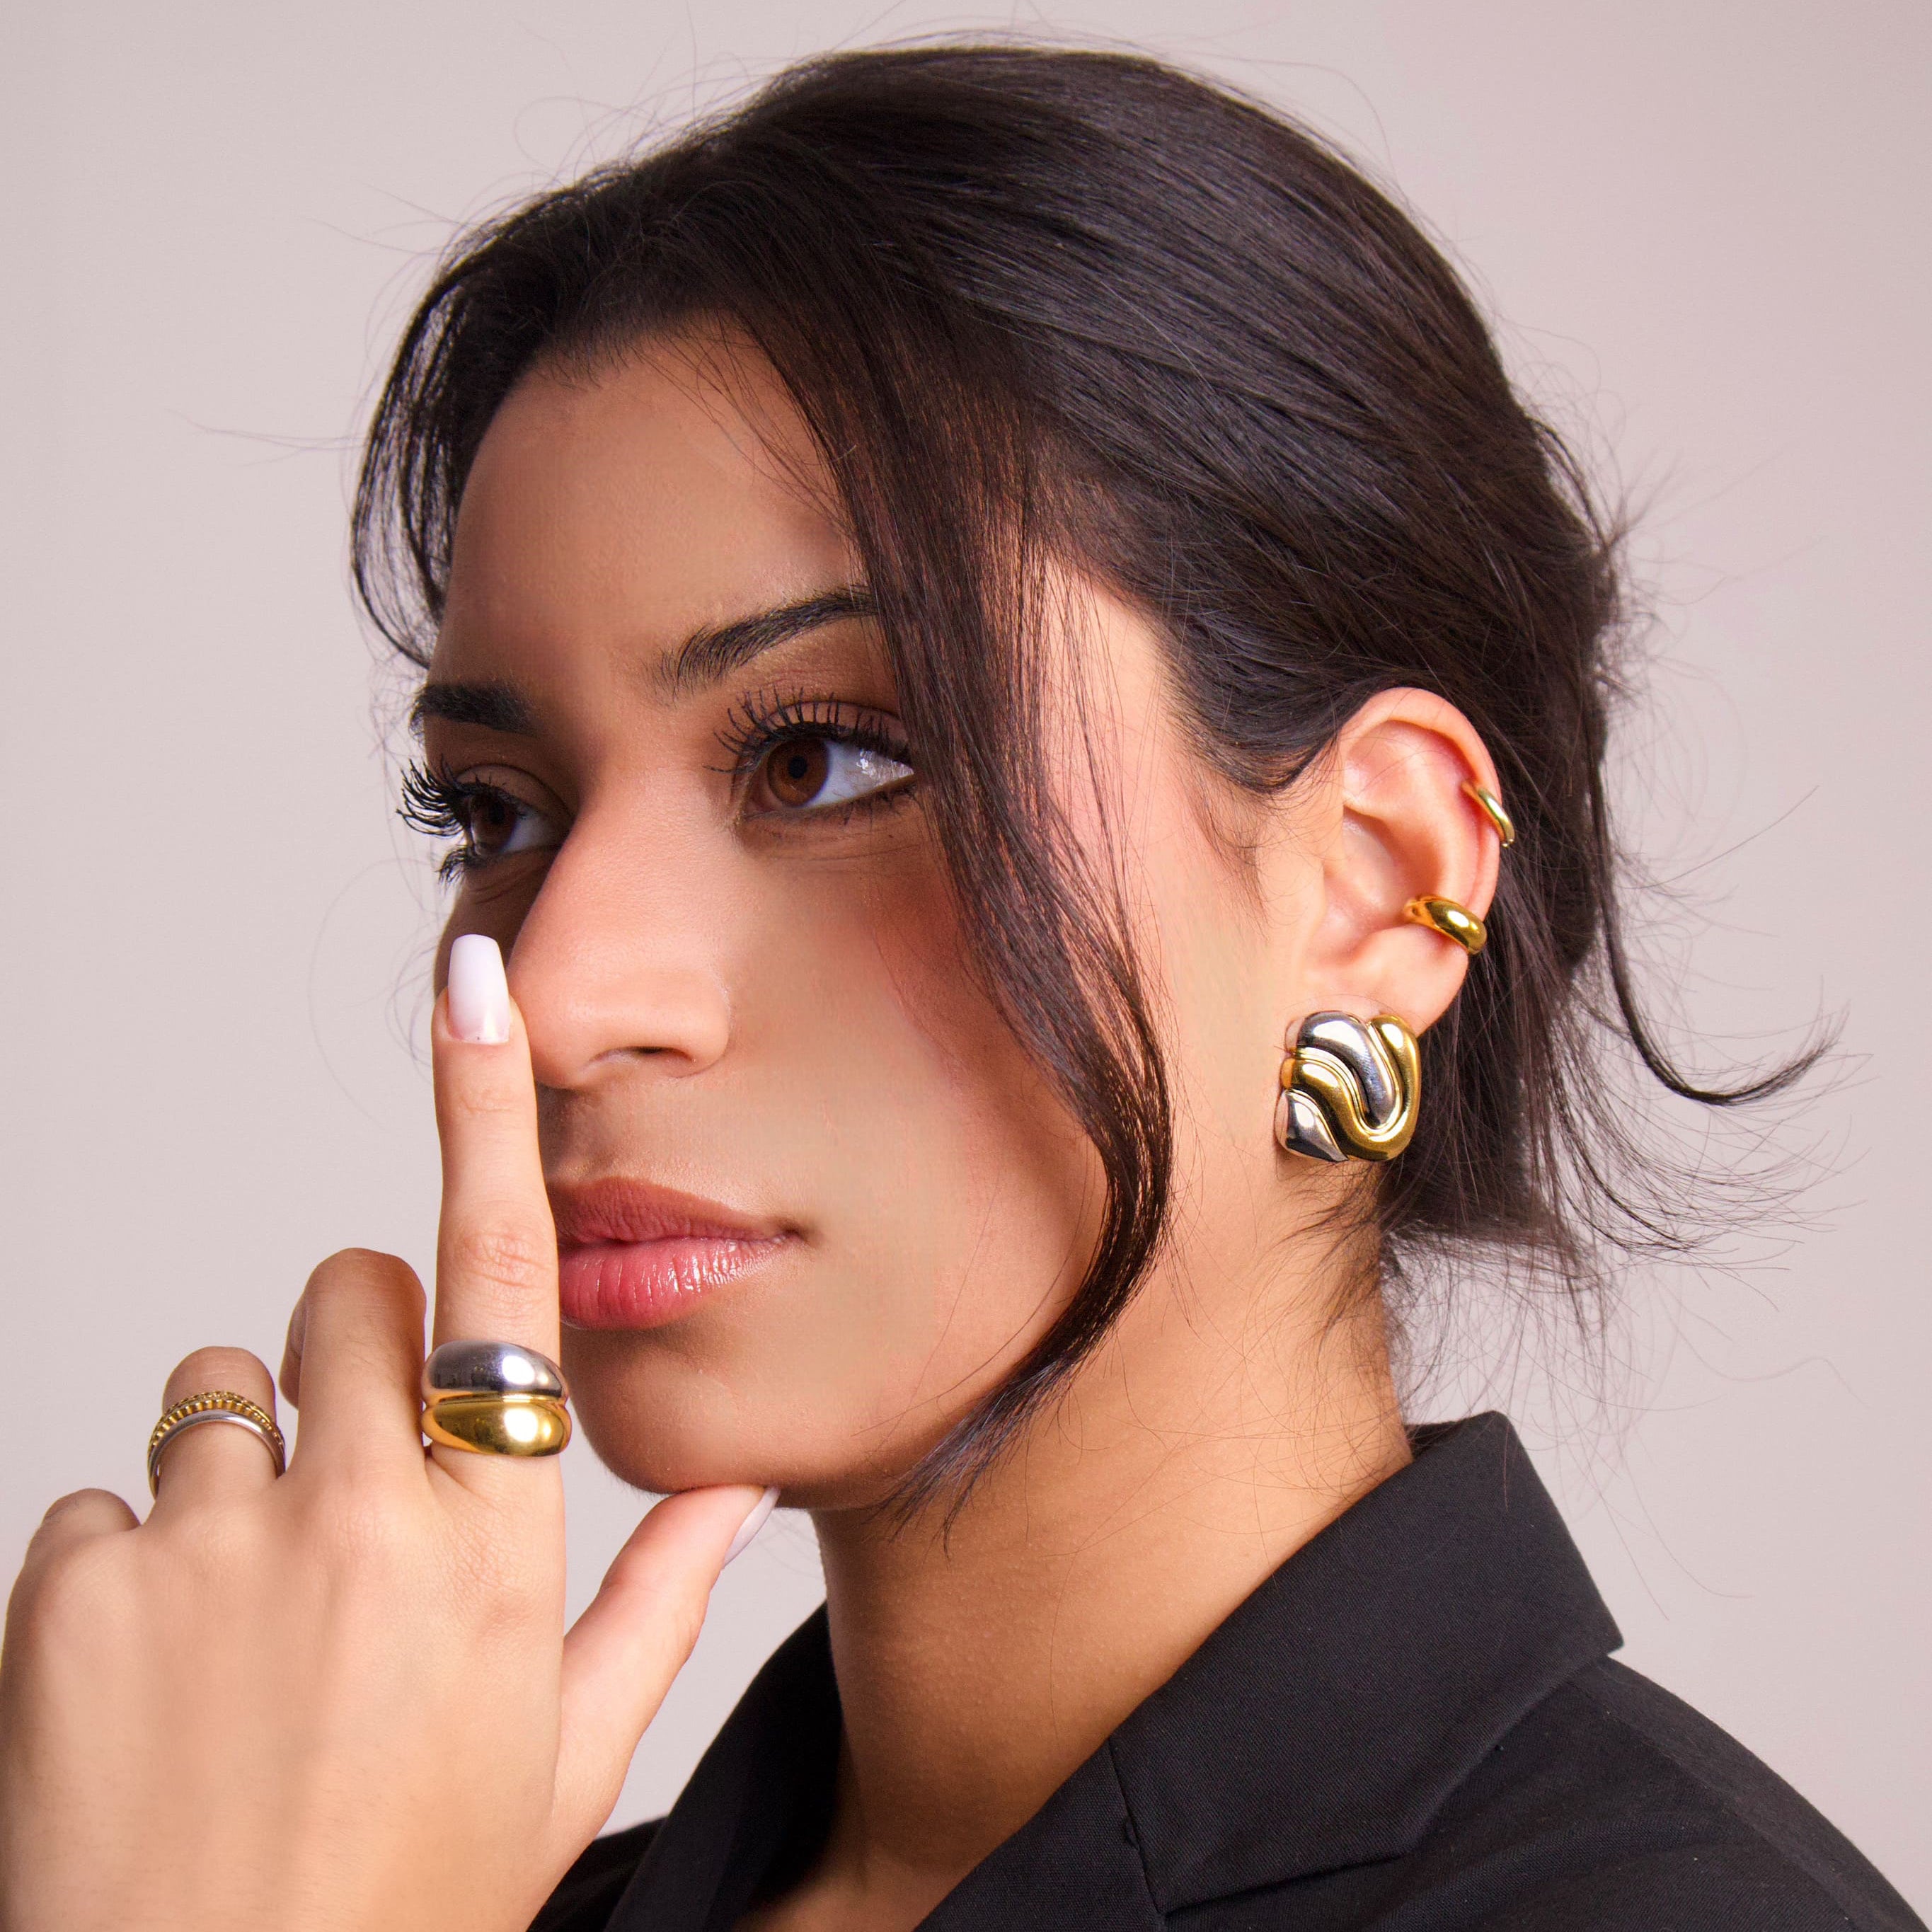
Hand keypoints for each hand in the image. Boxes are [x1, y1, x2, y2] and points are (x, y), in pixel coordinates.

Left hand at [0, 940, 769, 1930]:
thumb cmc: (395, 1904)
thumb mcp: (560, 1760)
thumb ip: (658, 1603)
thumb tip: (735, 1493)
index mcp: (494, 1543)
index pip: (500, 1276)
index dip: (482, 1114)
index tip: (470, 992)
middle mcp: (358, 1512)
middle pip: (341, 1296)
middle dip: (349, 1358)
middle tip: (348, 1487)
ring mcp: (208, 1544)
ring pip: (210, 1386)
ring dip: (233, 1462)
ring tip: (243, 1609)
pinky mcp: (70, 1591)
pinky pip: (95, 1502)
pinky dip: (121, 1569)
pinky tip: (154, 1681)